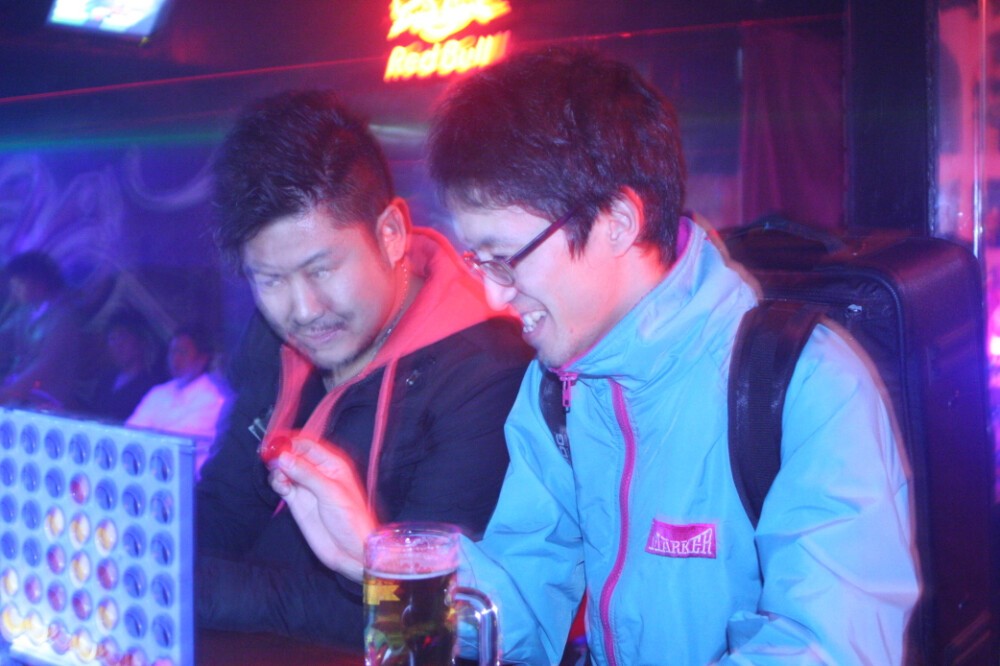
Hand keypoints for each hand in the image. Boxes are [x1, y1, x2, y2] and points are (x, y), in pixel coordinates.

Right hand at [269, 435, 374, 581]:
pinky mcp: (297, 500)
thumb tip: (283, 457)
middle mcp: (318, 472)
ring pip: (285, 469)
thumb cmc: (351, 519)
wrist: (351, 550)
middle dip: (280, 454)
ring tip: (280, 479)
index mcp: (332, 464)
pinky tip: (281, 486)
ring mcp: (306, 486)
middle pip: (293, 454)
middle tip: (269, 459)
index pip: (307, 445)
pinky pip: (281, 484)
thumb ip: (306, 474)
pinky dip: (277, 482)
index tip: (275, 444)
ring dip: (277, 469)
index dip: (291, 442)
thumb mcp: (330, 493)